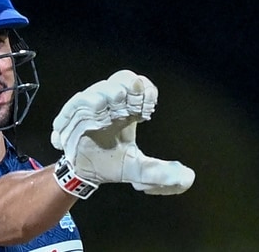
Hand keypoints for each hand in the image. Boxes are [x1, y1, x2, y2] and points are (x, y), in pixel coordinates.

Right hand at [51, 70, 194, 197]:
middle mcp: (110, 103)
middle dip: (129, 90)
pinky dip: (86, 106)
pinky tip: (95, 114)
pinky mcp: (70, 116)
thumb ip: (160, 172)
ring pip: (98, 90)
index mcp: (127, 109)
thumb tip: (188, 177)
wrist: (83, 174)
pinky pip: (76, 103)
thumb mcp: (137, 169)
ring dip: (107, 97)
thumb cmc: (110, 164)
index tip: (148, 110)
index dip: (146, 91)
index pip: (139, 86)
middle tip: (133, 105)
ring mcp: (89, 107)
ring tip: (112, 109)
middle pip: (121, 80)